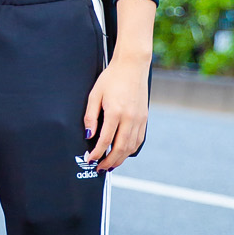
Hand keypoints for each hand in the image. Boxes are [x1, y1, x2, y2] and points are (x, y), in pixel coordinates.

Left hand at [83, 53, 150, 170]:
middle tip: (100, 168)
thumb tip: (88, 136)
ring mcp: (139, 119)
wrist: (132, 66)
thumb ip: (91, 117)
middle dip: (109, 161)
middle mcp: (130, 118)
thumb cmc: (111, 78)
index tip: (90, 159)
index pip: (105, 140)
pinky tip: (123, 153)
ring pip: (131, 147)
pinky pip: (138, 140)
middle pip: (120, 148)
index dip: (97, 153)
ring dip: (120, 159)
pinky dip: (130, 150)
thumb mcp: (95, 95)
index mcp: (116, 112)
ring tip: (110, 165)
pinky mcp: (144, 118)